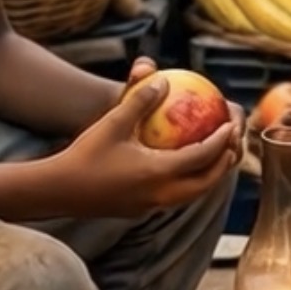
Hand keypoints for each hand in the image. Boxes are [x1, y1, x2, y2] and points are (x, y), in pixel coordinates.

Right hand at [48, 70, 239, 219]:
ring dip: (208, 176)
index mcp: (158, 173)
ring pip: (192, 194)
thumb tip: (163, 78)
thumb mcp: (113, 121)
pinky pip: (176, 197)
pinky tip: (183, 166)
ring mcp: (151, 206)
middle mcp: (160, 195)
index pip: (202, 157)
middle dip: (224, 163)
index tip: (231, 125)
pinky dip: (189, 182)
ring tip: (215, 154)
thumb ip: (140, 99)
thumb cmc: (85, 154)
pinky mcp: (141, 210)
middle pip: (206, 183)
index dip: (221, 141)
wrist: (58, 190)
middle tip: (231, 141)